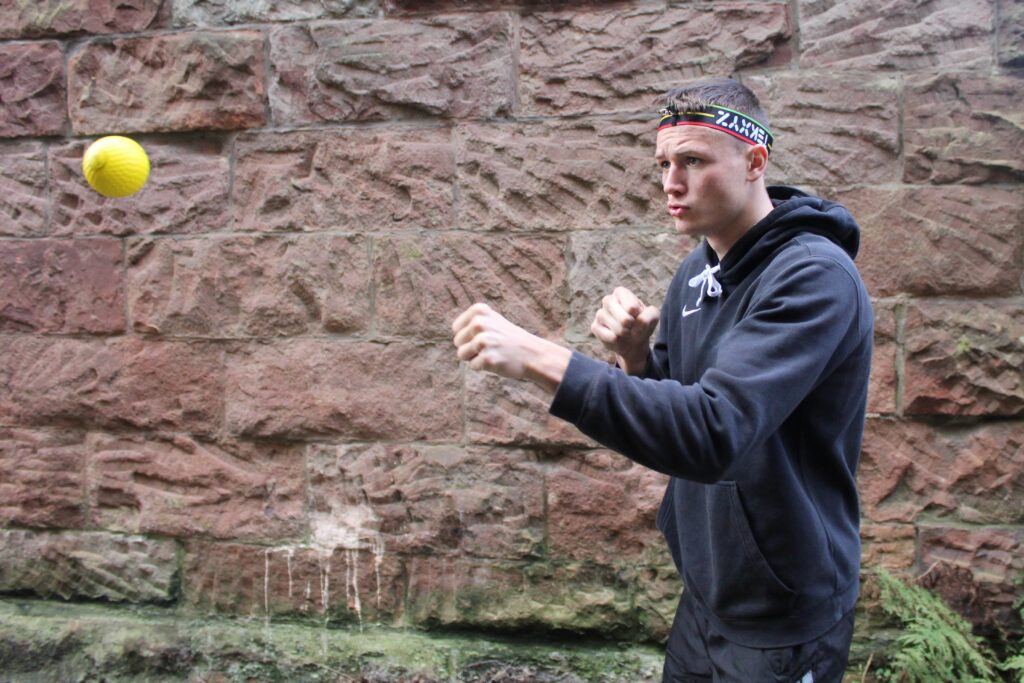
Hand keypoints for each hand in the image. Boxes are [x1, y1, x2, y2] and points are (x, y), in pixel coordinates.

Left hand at [452, 303, 570, 391]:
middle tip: (491, 346)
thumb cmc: (508, 338)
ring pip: (461, 354)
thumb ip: (472, 321)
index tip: (487, 335)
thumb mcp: (491, 320)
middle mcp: (479, 323)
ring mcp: (483, 340)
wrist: (532, 353)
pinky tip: (497, 360)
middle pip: (457, 342)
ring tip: (492, 352)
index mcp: (479, 311)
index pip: (456, 328)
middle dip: (470, 348)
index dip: (468, 336)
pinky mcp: (487, 357)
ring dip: (474, 357)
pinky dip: (483, 366)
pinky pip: (472, 366)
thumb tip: (454, 329)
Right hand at [590, 287, 659, 371]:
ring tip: (626, 332)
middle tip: (632, 327)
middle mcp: (608, 300)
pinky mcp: (595, 326)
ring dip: (623, 333)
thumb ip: (650, 315)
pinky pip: (605, 334)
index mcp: (621, 293)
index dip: (637, 315)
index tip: (638, 316)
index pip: (631, 306)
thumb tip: (638, 321)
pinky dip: (614, 339)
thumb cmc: (642, 324)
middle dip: (630, 325)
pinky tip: (617, 338)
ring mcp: (600, 313)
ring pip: (614, 326)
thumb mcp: (653, 317)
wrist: (633, 342)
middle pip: (621, 316)